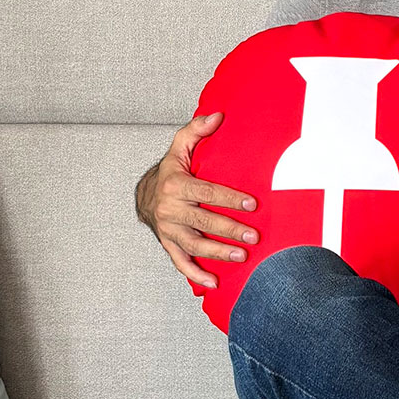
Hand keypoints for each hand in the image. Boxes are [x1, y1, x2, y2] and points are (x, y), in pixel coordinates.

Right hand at [134, 110, 257, 290]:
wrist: (145, 196)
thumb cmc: (170, 171)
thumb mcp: (179, 147)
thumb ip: (196, 130)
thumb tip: (218, 116)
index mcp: (175, 184)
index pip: (206, 192)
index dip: (229, 198)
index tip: (252, 205)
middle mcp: (170, 209)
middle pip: (203, 221)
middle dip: (229, 229)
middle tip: (254, 236)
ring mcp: (168, 230)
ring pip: (194, 244)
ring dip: (217, 253)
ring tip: (241, 256)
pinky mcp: (168, 245)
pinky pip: (181, 262)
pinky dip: (196, 274)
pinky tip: (214, 282)